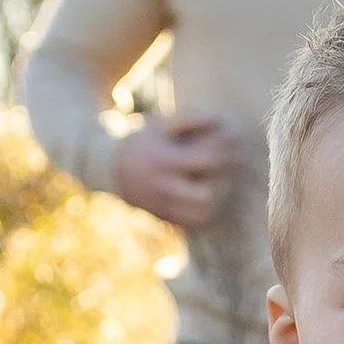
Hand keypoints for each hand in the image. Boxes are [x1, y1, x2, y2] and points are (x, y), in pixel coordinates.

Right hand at [115, 110, 230, 229]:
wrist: (112, 170)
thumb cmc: (143, 142)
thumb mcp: (160, 125)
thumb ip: (188, 120)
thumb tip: (218, 120)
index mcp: (166, 161)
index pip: (207, 159)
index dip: (225, 148)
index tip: (232, 138)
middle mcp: (165, 187)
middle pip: (207, 194)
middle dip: (224, 179)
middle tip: (229, 166)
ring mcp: (165, 206)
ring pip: (204, 213)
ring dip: (218, 198)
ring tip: (220, 180)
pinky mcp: (166, 218)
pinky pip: (195, 223)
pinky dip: (207, 211)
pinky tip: (208, 194)